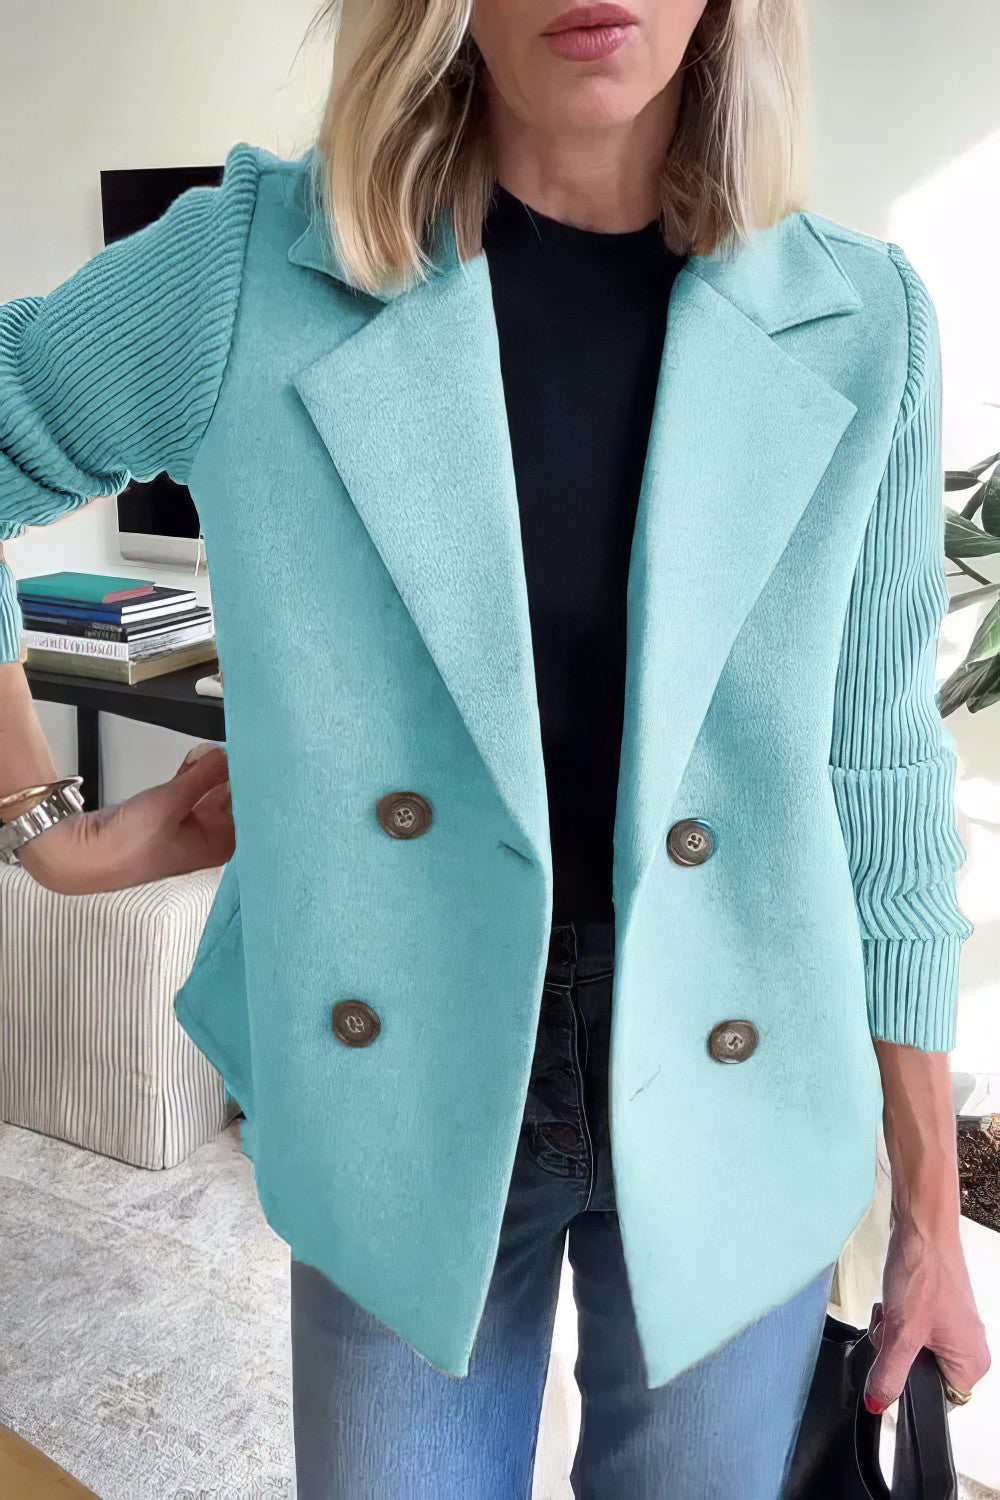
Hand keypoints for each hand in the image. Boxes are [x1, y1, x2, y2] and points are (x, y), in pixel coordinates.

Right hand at [15, 743, 233, 893]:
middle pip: (232, 800)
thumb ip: (202, 775)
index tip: (258, 758)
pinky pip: (190, 789)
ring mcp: (189, 826)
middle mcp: (208, 839)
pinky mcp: (169, 814)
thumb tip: (225, 755)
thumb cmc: (125, 849)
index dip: (254, 785)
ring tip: (212, 751)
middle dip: (232, 773)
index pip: (250, 812)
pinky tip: (197, 758)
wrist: (82, 853)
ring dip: (211, 771)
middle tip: (238, 746)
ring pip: (211, 791)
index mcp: (219, 847)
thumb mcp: (171, 803)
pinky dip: (193, 774)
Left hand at [864, 1213, 990, 1412]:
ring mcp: (952, 1327)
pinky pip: (910, 1329)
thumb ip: (889, 1374)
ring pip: (911, 1349)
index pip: (936, 1401)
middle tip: (892, 1333)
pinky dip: (896, 1319)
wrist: (921, 1227)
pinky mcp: (936, 1308)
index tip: (892, 1366)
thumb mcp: (902, 1333)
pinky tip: (891, 1304)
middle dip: (897, 1355)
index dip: (908, 1385)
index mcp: (971, 1363)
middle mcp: (967, 1347)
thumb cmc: (924, 1272)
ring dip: (893, 1335)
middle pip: (920, 1373)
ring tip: (892, 1313)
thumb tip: (878, 1404)